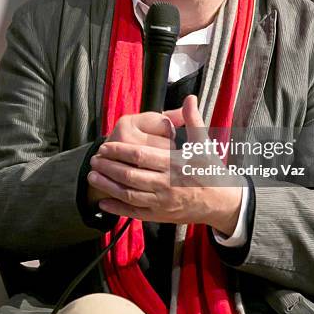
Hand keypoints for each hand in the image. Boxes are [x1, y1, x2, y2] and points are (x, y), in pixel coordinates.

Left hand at [87, 95, 242, 234]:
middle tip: (94, 159)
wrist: (221, 202)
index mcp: (174, 164)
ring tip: (93, 176)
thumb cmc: (210, 170)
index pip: (140, 156)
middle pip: (130, 175)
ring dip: (108, 186)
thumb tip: (190, 98)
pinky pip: (134, 212)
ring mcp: (161, 202)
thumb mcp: (204, 144)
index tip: (105, 146)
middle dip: (108, 167)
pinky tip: (103, 201)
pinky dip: (117, 208)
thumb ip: (193, 120)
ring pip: (128, 194)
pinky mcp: (160, 215)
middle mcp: (166, 184)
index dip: (119, 150)